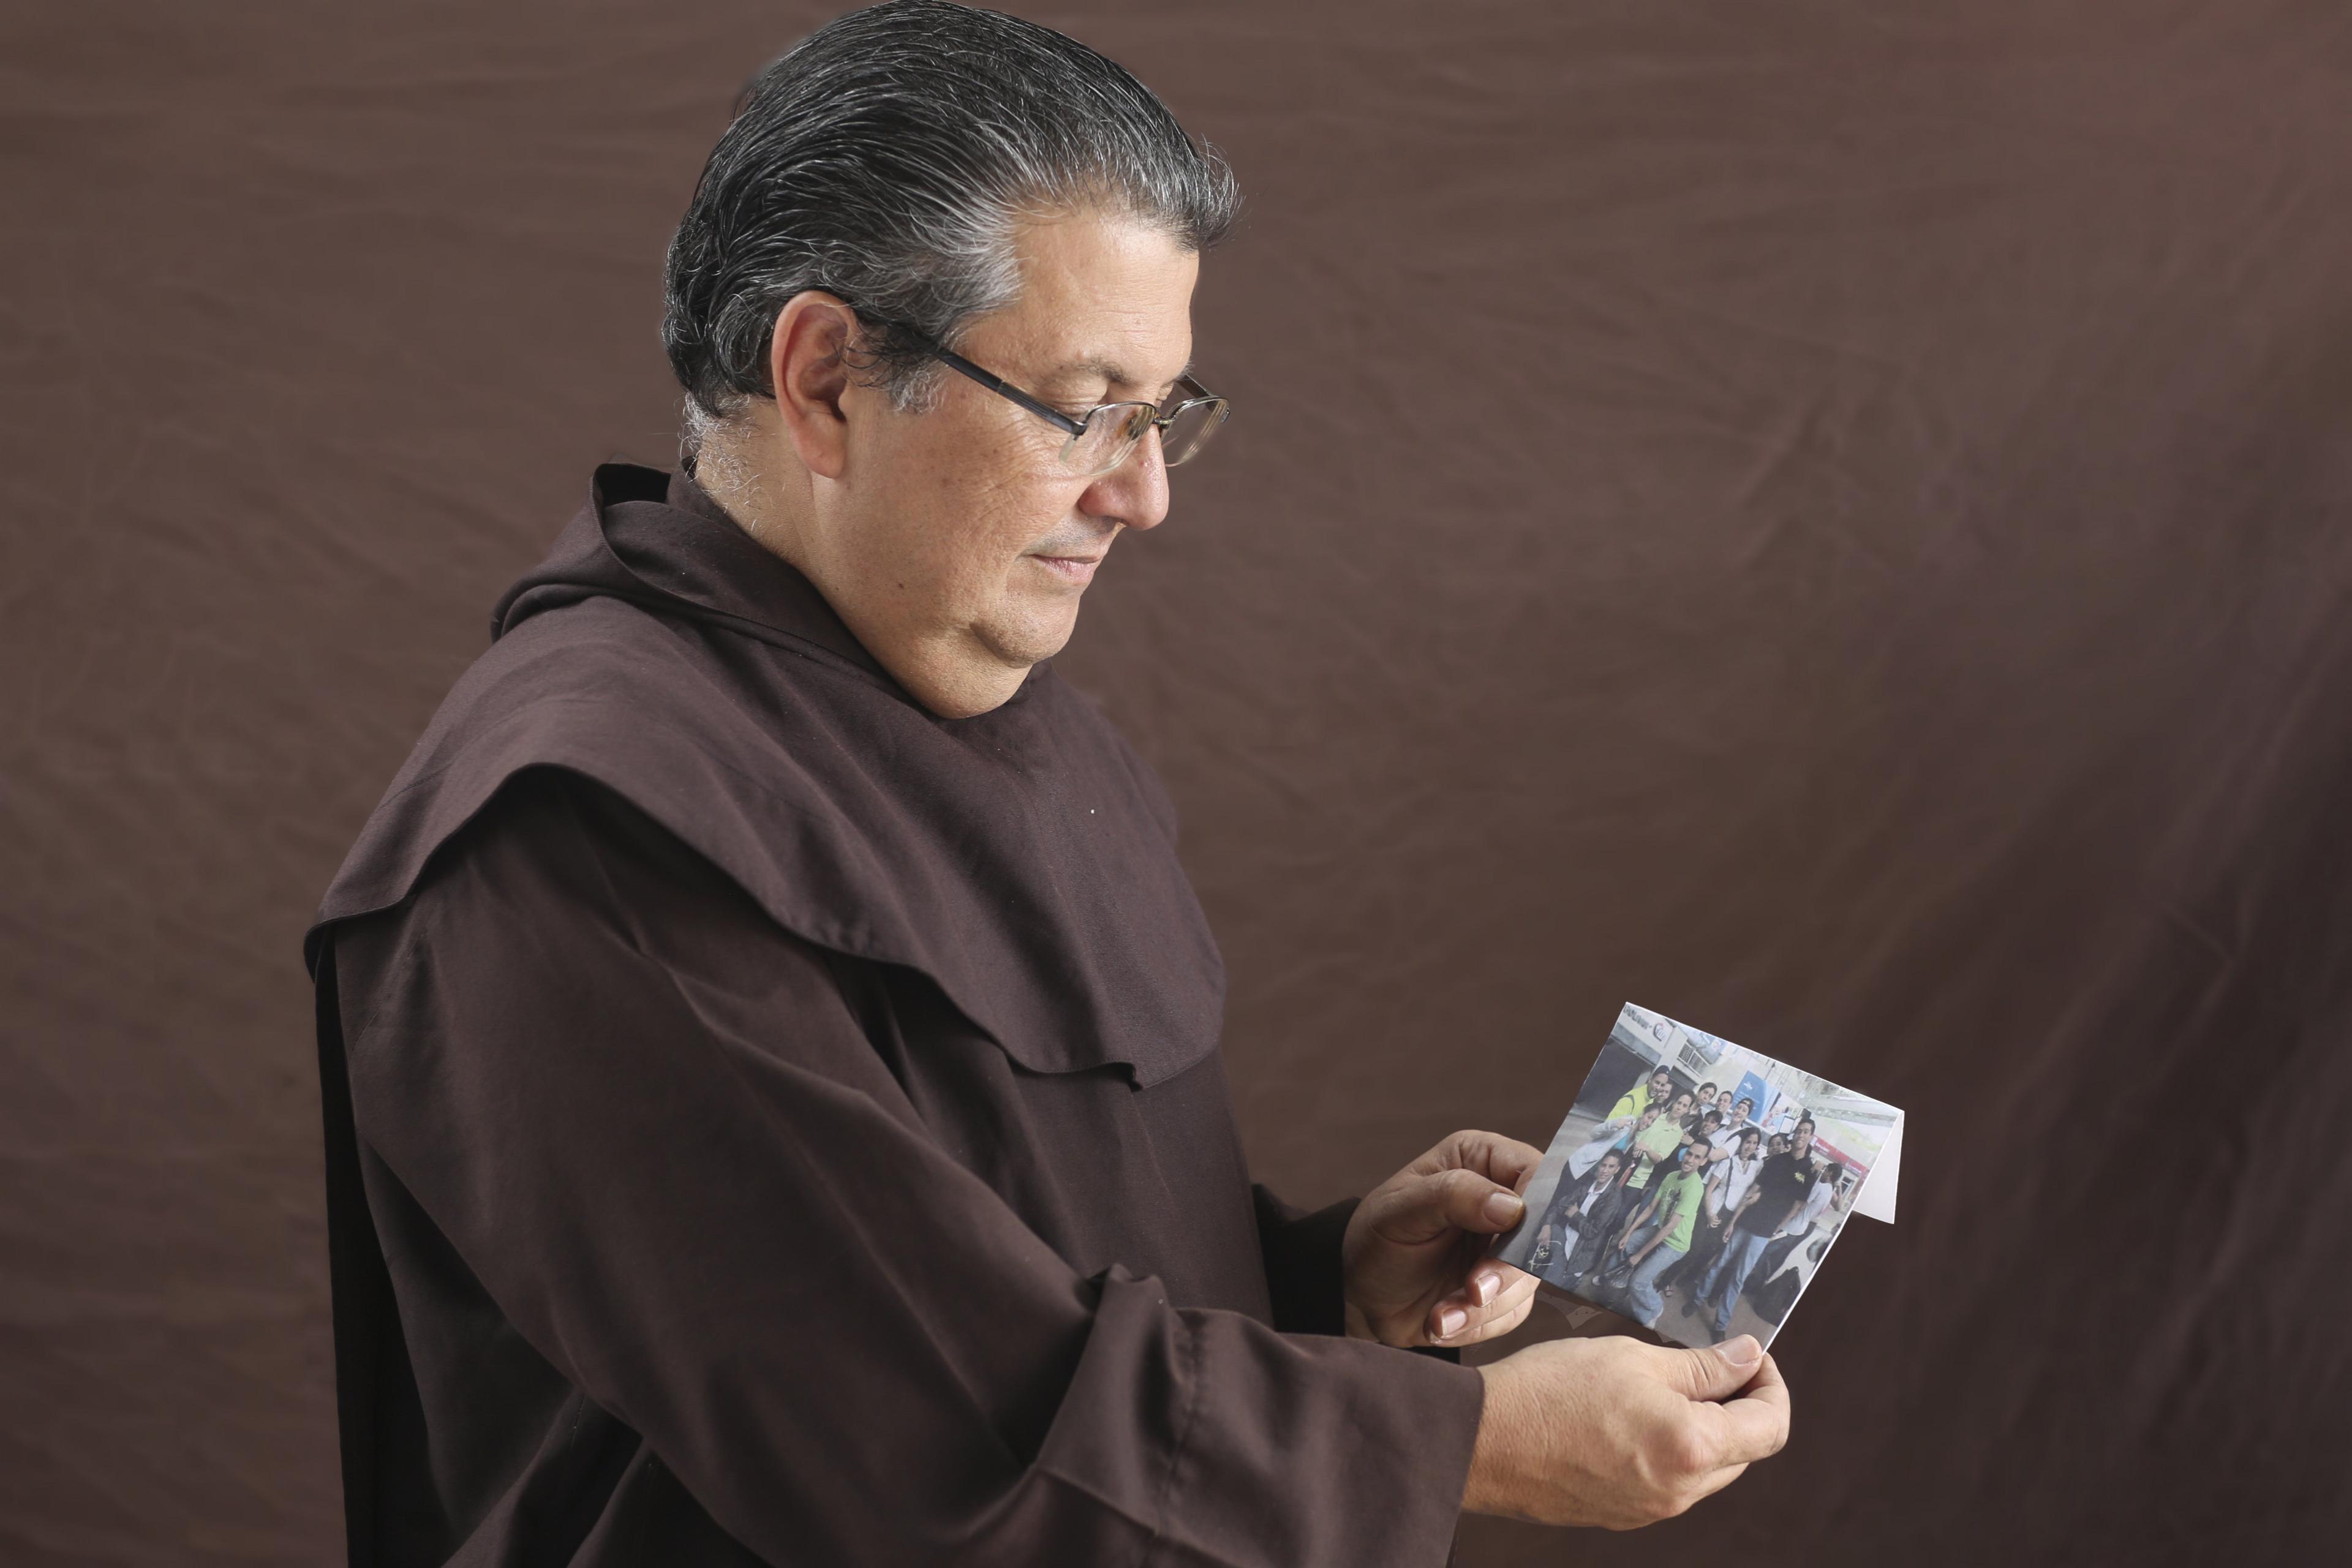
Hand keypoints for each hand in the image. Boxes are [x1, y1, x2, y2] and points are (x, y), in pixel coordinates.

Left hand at [1342, 1129, 1542, 1347]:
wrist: (1359, 1297)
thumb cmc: (1375, 1240)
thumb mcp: (1400, 1211)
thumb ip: (1452, 1195)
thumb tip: (1512, 1206)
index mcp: (1481, 1160)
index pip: (1536, 1173)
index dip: (1535, 1211)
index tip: (1514, 1247)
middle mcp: (1503, 1199)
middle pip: (1542, 1233)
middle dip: (1507, 1272)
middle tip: (1473, 1292)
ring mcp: (1507, 1247)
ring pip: (1530, 1280)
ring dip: (1485, 1307)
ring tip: (1440, 1316)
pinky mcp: (1505, 1290)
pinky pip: (1513, 1312)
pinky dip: (1477, 1325)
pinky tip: (1442, 1322)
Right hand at [1463, 1335, 1789, 1527]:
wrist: (1483, 1440)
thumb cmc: (1551, 1390)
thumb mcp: (1633, 1358)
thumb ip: (1702, 1365)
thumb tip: (1749, 1357)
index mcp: (1691, 1447)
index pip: (1771, 1426)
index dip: (1772, 1384)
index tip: (1751, 1356)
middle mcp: (1680, 1491)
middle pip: (1745, 1451)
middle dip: (1740, 1405)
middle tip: (1711, 1363)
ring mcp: (1652, 1509)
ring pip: (1707, 1469)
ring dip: (1705, 1428)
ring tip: (1666, 1386)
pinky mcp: (1624, 1514)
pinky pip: (1670, 1482)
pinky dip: (1671, 1449)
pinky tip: (1636, 1416)